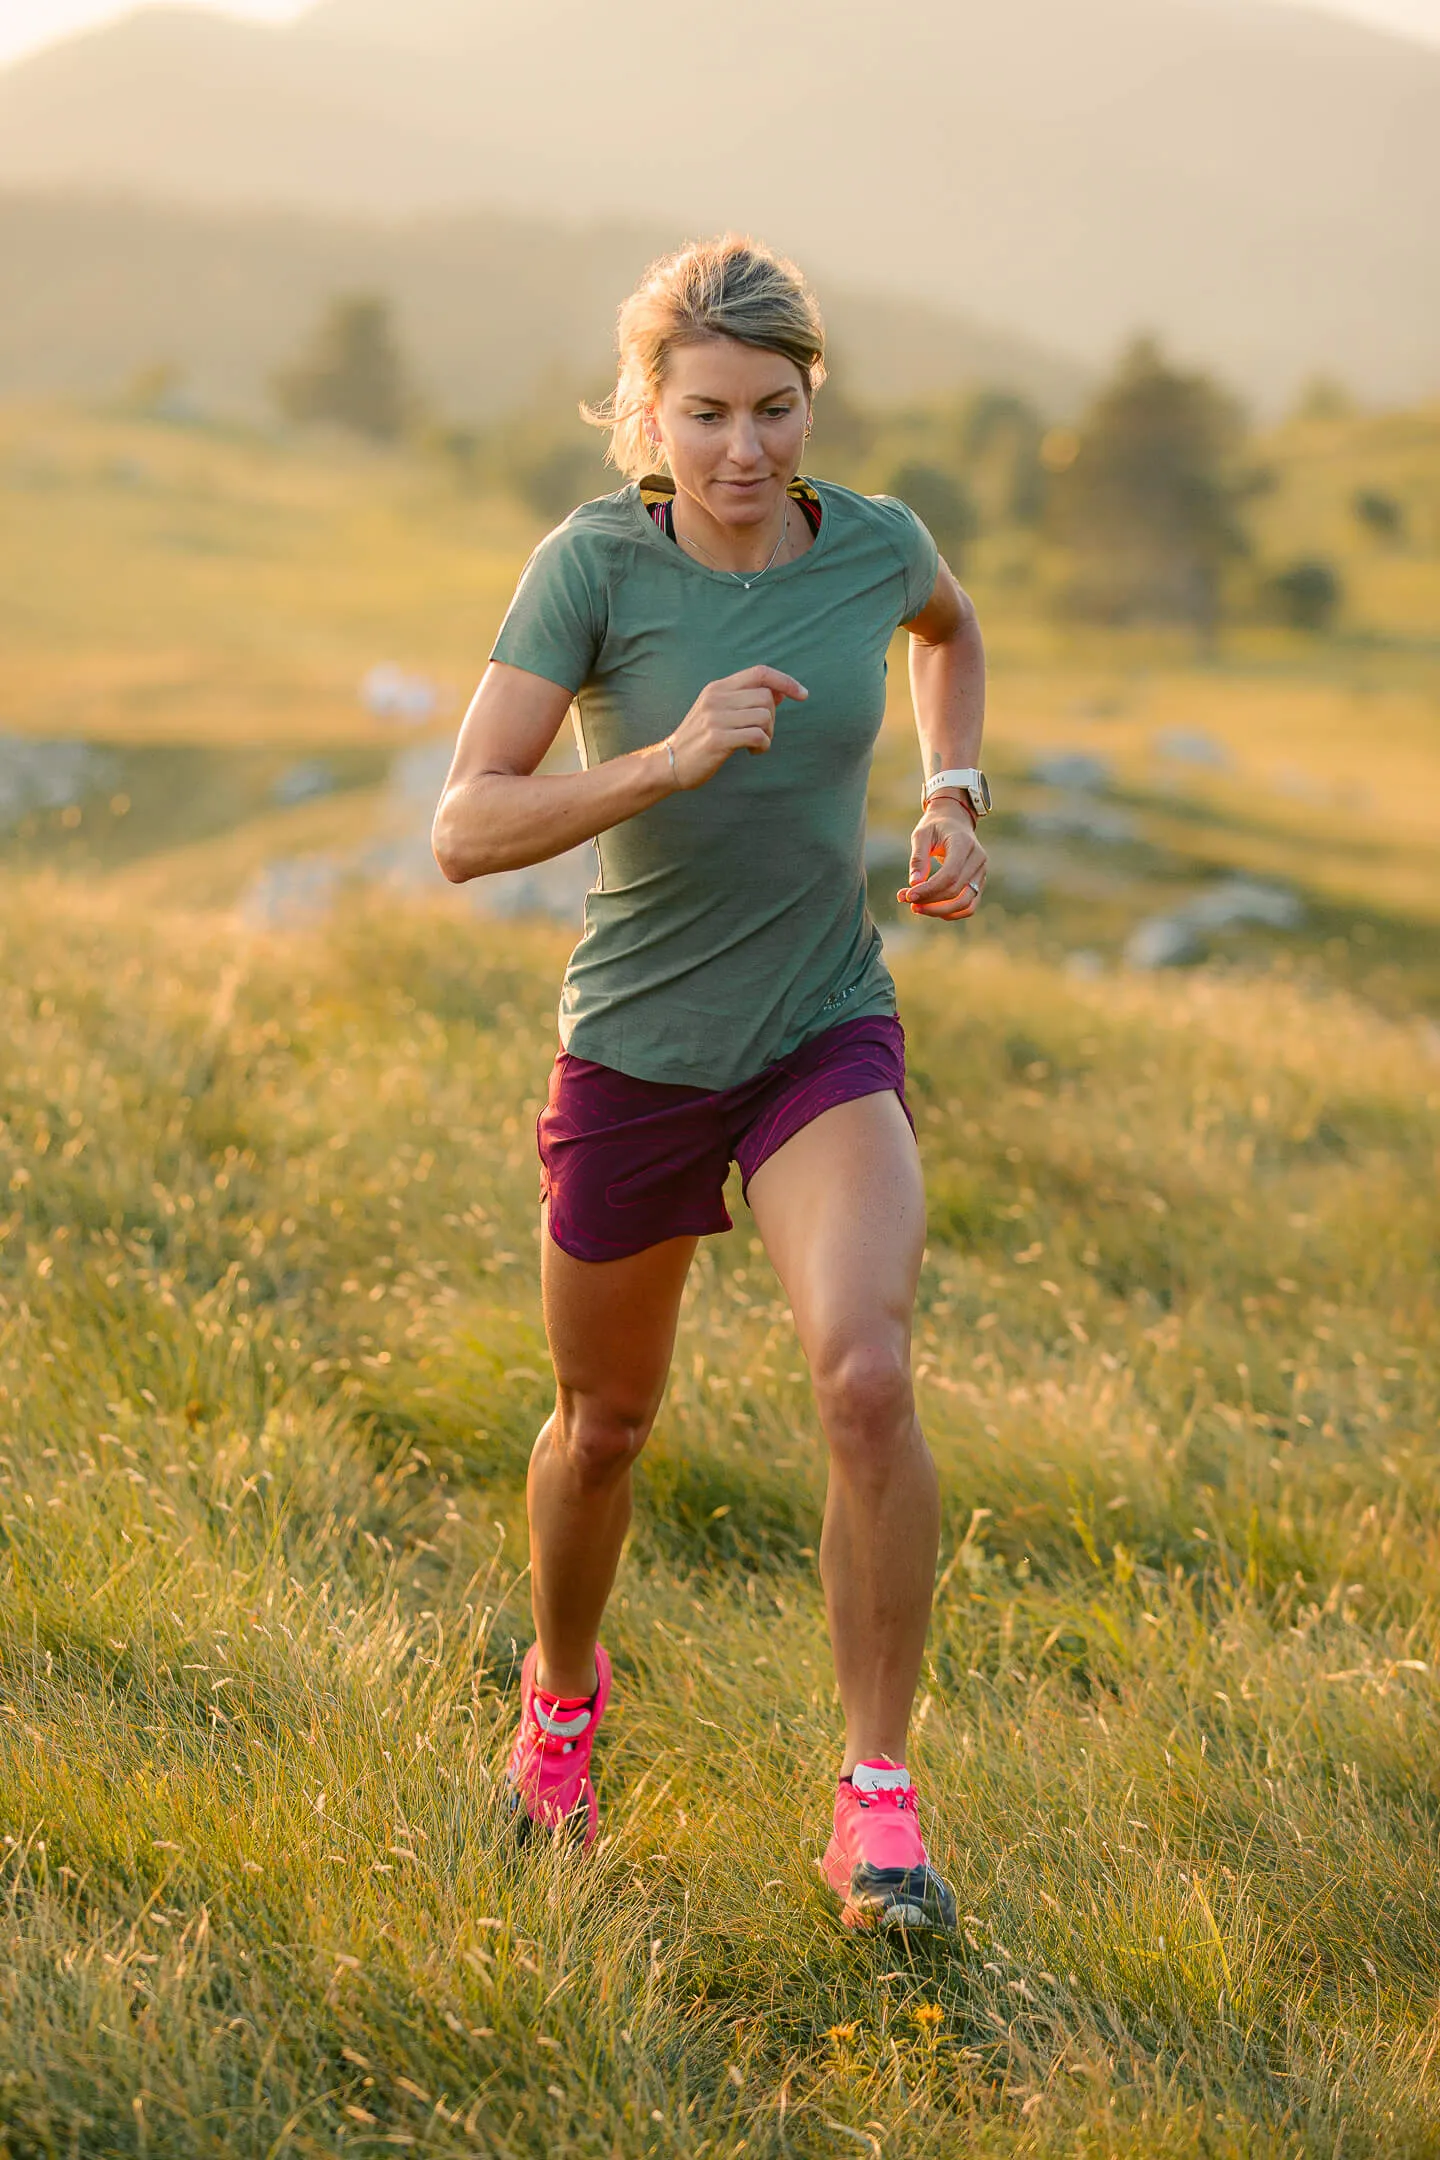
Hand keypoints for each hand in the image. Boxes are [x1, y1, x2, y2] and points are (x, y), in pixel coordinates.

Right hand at [664, 666, 807, 788]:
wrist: (669, 763)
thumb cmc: (700, 739)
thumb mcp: (720, 713)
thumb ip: (747, 700)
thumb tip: (781, 692)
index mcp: (717, 688)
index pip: (760, 672)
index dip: (785, 681)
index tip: (802, 694)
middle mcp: (716, 698)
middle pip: (766, 697)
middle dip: (773, 718)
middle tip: (763, 734)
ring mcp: (715, 718)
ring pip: (764, 716)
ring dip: (768, 734)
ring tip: (756, 745)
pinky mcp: (717, 739)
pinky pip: (757, 736)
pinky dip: (763, 745)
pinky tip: (753, 752)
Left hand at [899, 803, 987, 918]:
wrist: (955, 821)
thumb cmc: (935, 826)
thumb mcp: (921, 834)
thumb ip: (918, 858)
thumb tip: (914, 884)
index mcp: (964, 844)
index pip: (950, 875)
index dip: (929, 889)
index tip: (907, 895)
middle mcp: (978, 859)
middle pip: (956, 891)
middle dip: (929, 901)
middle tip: (905, 899)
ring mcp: (982, 872)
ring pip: (965, 903)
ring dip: (939, 911)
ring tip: (917, 908)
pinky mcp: (979, 882)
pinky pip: (969, 906)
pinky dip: (951, 913)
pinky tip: (931, 909)